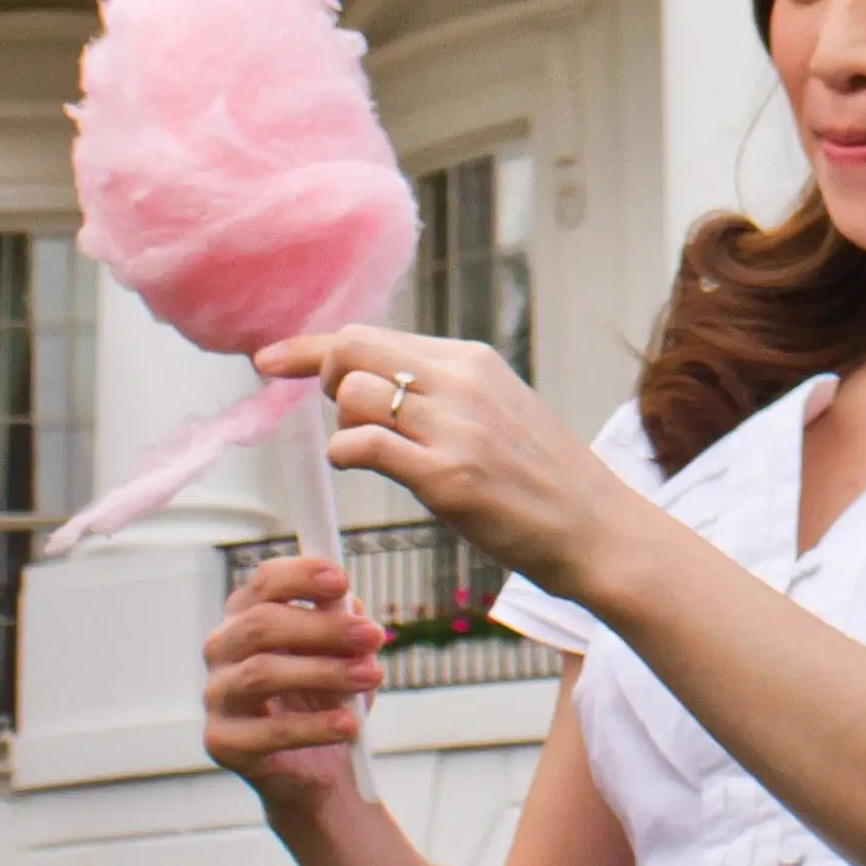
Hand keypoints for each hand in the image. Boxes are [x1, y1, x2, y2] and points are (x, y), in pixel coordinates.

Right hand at [202, 553, 380, 811]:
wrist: (319, 766)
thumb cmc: (327, 696)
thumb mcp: (344, 653)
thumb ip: (342, 623)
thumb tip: (346, 606)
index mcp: (248, 615)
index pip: (264, 582)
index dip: (301, 576)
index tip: (342, 581)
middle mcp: (222, 649)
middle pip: (260, 625)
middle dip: (322, 628)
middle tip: (371, 635)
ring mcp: (217, 695)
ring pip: (261, 673)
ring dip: (324, 672)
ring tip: (370, 677)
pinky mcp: (222, 741)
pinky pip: (268, 732)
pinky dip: (314, 726)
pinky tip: (348, 724)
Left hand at [262, 328, 642, 604]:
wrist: (596, 530)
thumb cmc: (544, 480)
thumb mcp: (498, 410)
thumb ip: (442, 391)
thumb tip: (377, 385)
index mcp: (471, 361)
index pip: (371, 335)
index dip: (310, 347)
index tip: (269, 361)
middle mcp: (461, 382)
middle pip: (353, 350)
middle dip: (323, 380)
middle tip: (341, 418)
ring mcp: (455, 428)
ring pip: (353, 397)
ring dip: (343, 427)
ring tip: (372, 455)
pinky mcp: (449, 478)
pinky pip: (365, 447)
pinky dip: (347, 455)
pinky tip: (364, 469)